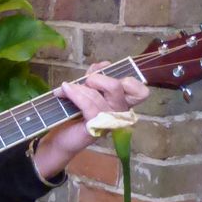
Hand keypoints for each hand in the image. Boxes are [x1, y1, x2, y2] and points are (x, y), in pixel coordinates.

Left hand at [31, 63, 149, 181]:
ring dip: (79, 87)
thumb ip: (96, 75)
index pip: (140, 92)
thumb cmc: (75, 114)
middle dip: (98, 78)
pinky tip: (64, 90)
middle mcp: (119, 113)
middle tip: (85, 82)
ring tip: (66, 88)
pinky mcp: (95, 128)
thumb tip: (105, 64)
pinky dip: (75, 94)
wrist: (61, 137)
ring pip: (99, 95)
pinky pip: (88, 105)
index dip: (128, 80)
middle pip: (118, 87)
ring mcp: (108, 122)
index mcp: (122, 102)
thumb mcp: (87, 89)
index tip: (107, 75)